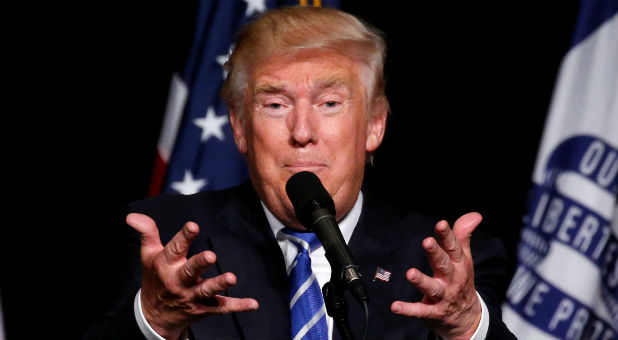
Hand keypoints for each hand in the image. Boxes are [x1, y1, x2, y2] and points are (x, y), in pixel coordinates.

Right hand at [126, 213, 258, 339]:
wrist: (155, 316)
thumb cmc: (156, 278)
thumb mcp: (149, 255)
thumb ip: (147, 233)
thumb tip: (132, 216)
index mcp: (166, 265)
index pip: (174, 249)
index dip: (184, 237)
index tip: (193, 226)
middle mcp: (178, 281)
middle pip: (189, 271)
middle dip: (199, 264)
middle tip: (211, 255)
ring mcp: (192, 296)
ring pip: (206, 291)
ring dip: (219, 285)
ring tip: (231, 278)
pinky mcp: (204, 307)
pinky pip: (222, 307)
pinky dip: (238, 306)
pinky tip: (253, 303)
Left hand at [391, 212, 482, 339]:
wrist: (468, 318)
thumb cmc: (462, 281)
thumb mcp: (465, 259)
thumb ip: (463, 235)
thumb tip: (475, 215)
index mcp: (459, 265)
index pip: (454, 248)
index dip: (447, 235)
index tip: (441, 224)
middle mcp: (452, 280)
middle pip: (444, 265)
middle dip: (435, 253)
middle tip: (427, 241)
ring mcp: (443, 297)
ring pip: (433, 288)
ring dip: (421, 281)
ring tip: (410, 273)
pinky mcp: (433, 312)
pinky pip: (421, 311)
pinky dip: (408, 309)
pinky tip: (395, 306)